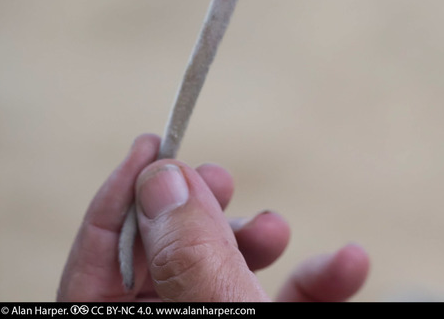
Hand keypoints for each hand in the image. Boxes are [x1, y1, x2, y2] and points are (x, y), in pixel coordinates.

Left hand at [58, 134, 368, 301]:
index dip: (120, 195)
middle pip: (160, 260)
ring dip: (255, 241)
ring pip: (220, 277)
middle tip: (220, 178)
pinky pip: (276, 306)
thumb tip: (162, 177)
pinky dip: (313, 282)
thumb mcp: (220, 309)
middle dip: (195, 209)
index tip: (153, 141)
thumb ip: (187, 249)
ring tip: (277, 227)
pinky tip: (349, 264)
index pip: (94, 260)